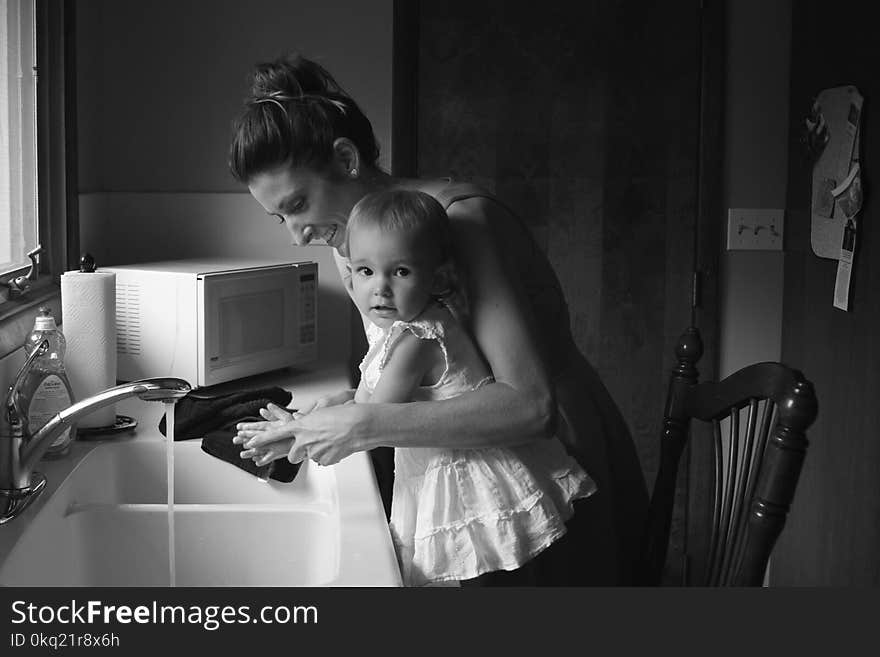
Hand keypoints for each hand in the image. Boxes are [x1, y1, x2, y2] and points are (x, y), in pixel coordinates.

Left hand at [237, 402, 366, 466]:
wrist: (359, 425)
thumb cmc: (344, 415)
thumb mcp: (321, 414)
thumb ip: (309, 424)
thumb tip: (307, 431)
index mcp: (301, 425)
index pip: (275, 433)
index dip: (261, 439)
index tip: (250, 442)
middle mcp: (304, 439)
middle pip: (292, 454)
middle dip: (297, 454)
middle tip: (307, 448)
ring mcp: (314, 451)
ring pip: (309, 457)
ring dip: (318, 452)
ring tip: (332, 441)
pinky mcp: (324, 459)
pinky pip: (323, 460)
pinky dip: (329, 455)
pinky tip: (338, 445)